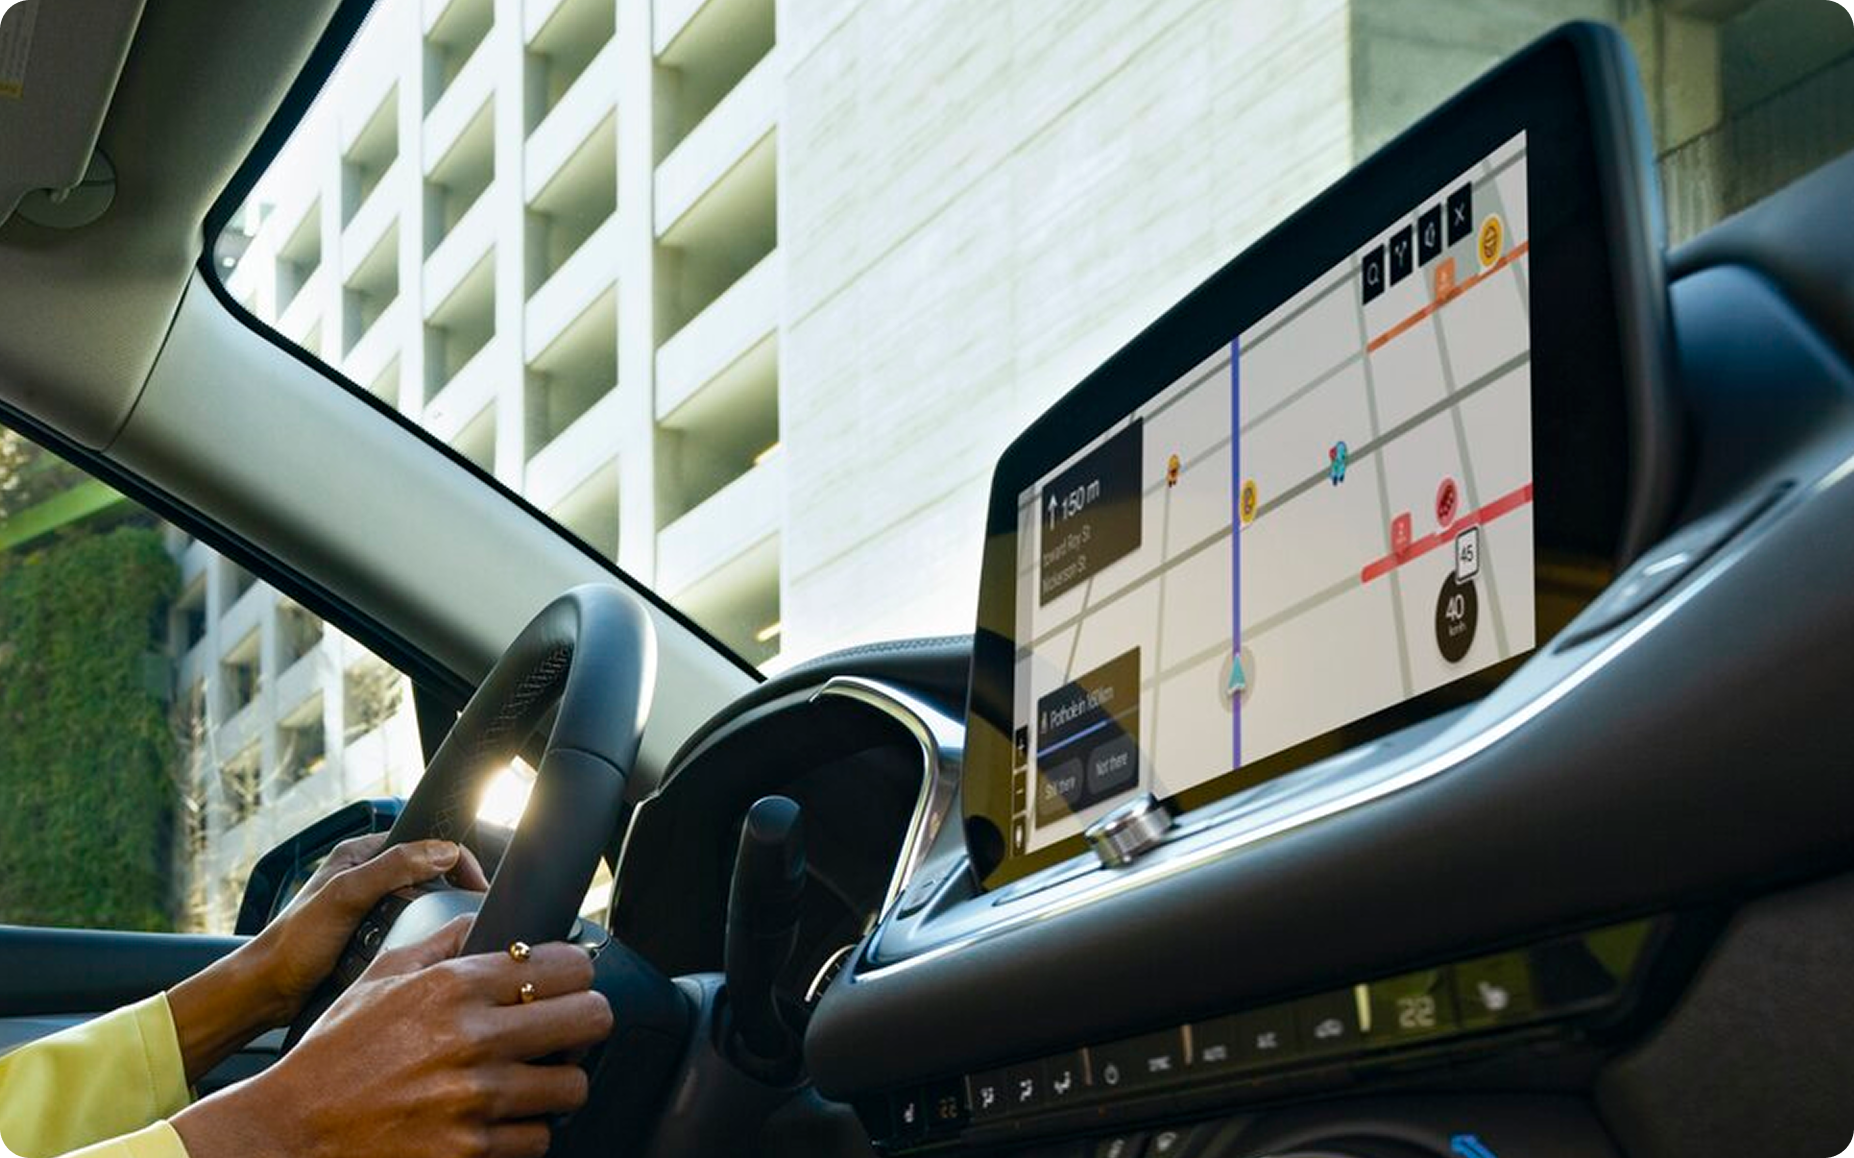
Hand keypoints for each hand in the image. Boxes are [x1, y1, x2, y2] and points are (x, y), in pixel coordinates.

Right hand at [172, 917, 612, 1157]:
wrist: (290, 1133)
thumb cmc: (331, 1056)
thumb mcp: (378, 981)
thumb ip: (437, 944)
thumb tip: (481, 920)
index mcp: (455, 987)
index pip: (568, 965)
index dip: (577, 972)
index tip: (569, 981)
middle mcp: (475, 1040)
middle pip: (592, 1018)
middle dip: (586, 1021)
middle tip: (568, 1029)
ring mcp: (477, 1100)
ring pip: (574, 1086)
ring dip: (557, 1084)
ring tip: (534, 1079)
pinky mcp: (473, 1152)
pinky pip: (538, 1139)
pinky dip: (526, 1132)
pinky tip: (502, 1119)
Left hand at [256, 833, 489, 1022]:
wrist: (265, 993)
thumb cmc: (291, 945)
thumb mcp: (345, 897)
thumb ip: (392, 869)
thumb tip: (442, 851)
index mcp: (359, 854)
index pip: (425, 843)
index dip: (457, 861)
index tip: (476, 887)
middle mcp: (366, 876)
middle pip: (428, 874)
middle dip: (448, 891)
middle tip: (465, 913)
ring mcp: (369, 908)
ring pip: (421, 905)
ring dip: (432, 919)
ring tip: (441, 933)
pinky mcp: (370, 936)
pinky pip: (409, 930)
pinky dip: (418, 938)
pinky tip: (419, 951)